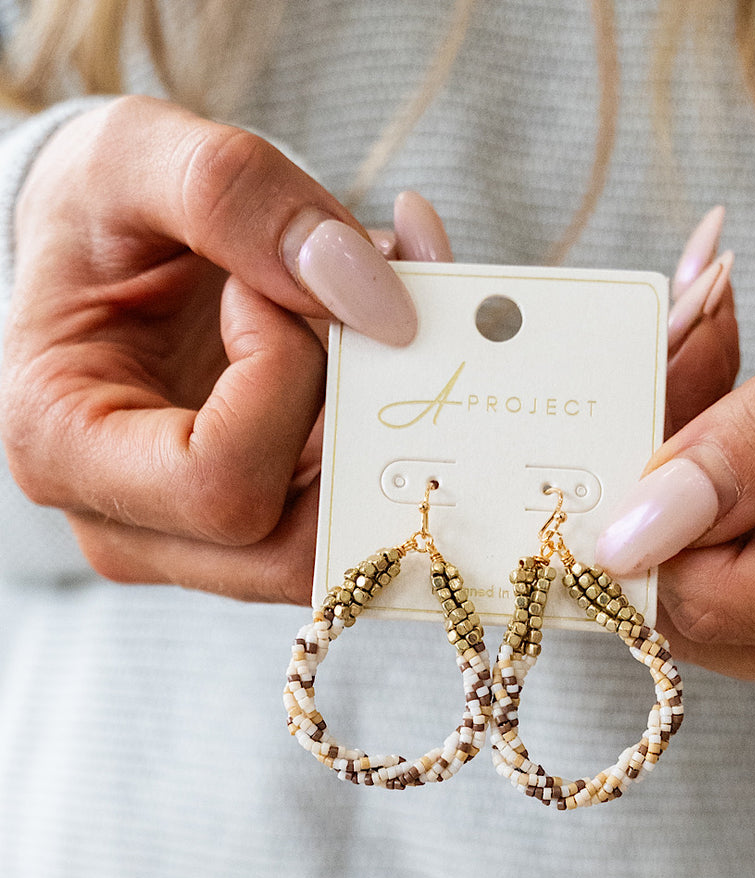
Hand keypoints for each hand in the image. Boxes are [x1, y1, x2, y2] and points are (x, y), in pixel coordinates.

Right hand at [0, 96, 450, 603]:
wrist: (99, 248)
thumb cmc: (96, 212)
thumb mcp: (135, 157)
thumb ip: (236, 197)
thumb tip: (373, 296)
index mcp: (65, 450)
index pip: (220, 481)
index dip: (281, 379)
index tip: (257, 289)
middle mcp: (130, 527)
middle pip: (294, 548)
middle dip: (354, 421)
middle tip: (344, 308)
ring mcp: (201, 542)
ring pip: (343, 538)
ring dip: (389, 420)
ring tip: (375, 301)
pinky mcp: (263, 527)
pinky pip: (357, 510)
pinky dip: (395, 421)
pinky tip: (381, 329)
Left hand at [596, 249, 754, 722]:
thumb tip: (639, 526)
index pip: (721, 601)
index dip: (647, 520)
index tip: (625, 415)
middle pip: (703, 613)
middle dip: (662, 497)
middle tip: (675, 366)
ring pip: (708, 608)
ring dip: (687, 501)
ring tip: (724, 385)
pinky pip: (739, 598)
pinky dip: (719, 518)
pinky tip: (750, 446)